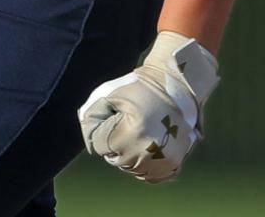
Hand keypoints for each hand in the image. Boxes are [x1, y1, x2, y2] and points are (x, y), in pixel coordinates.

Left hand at [77, 30, 218, 182]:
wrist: (177, 90)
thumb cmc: (141, 89)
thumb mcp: (112, 95)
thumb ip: (94, 113)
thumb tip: (87, 131)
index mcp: (132, 133)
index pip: (99, 145)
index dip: (99, 131)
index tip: (108, 119)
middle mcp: (148, 153)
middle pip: (115, 160)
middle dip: (113, 144)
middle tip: (123, 125)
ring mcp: (163, 163)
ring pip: (131, 169)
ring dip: (128, 155)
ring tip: (136, 133)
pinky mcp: (173, 167)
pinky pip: (149, 175)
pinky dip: (144, 163)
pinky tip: (146, 145)